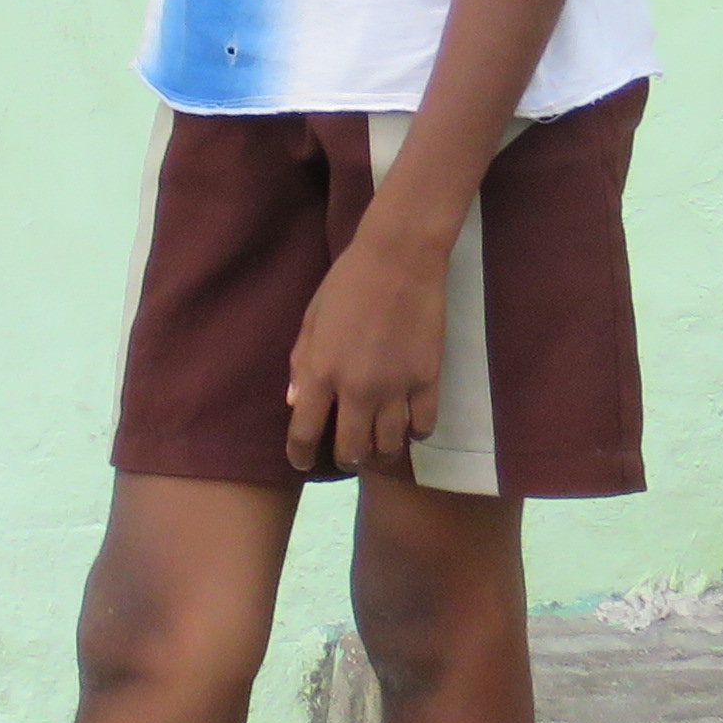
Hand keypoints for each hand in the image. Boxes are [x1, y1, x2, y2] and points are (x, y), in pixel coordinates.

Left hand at [285, 230, 448, 477]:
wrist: (400, 259)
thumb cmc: (347, 282)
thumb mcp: (312, 318)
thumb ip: (301, 362)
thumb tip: (293, 401)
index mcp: (322, 371)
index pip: (305, 431)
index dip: (299, 455)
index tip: (301, 462)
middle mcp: (357, 389)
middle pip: (352, 449)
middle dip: (345, 460)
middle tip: (346, 456)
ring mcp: (396, 388)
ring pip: (389, 446)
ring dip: (380, 453)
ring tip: (376, 448)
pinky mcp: (428, 381)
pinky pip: (423, 427)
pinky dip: (414, 433)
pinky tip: (407, 426)